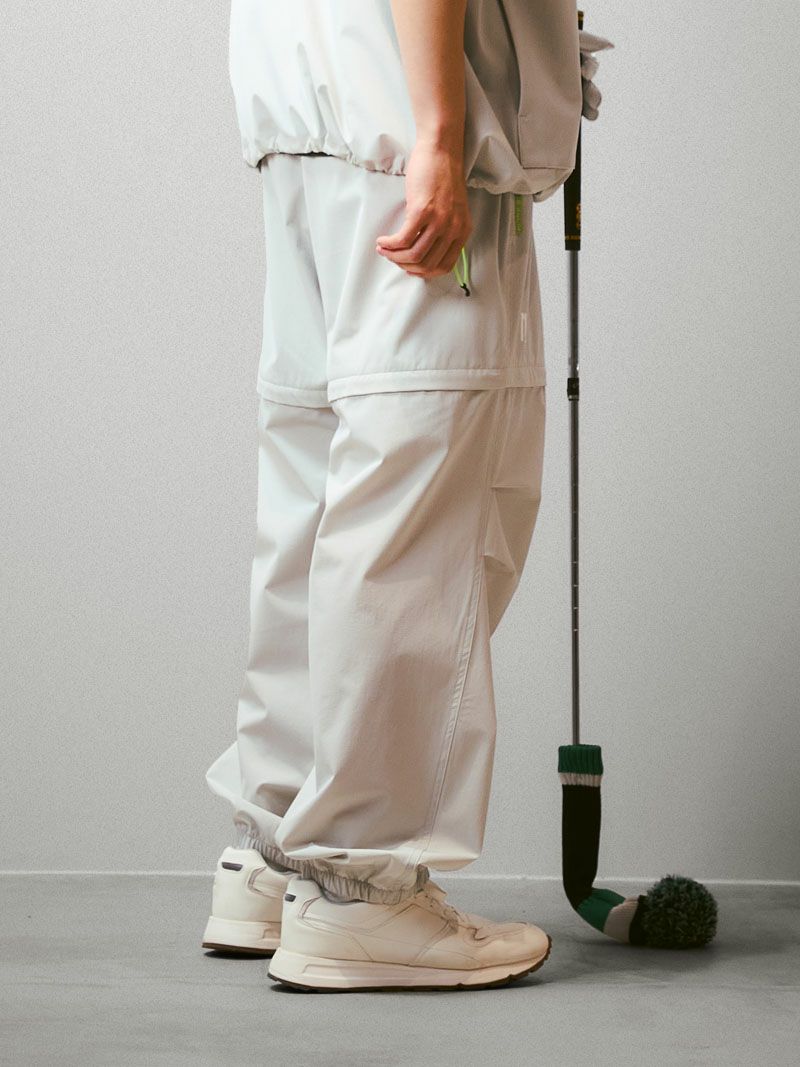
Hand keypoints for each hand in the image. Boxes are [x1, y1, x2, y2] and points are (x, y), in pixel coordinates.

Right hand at [375, 140, 471, 277]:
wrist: (441, 150)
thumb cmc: (443, 175)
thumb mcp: (452, 209)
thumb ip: (444, 230)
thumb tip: (422, 250)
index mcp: (462, 231)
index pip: (444, 266)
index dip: (424, 272)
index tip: (410, 268)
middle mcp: (453, 229)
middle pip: (426, 264)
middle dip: (405, 266)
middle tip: (392, 258)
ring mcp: (439, 221)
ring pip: (414, 255)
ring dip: (394, 257)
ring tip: (384, 250)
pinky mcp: (422, 211)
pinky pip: (403, 239)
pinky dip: (389, 244)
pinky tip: (382, 241)